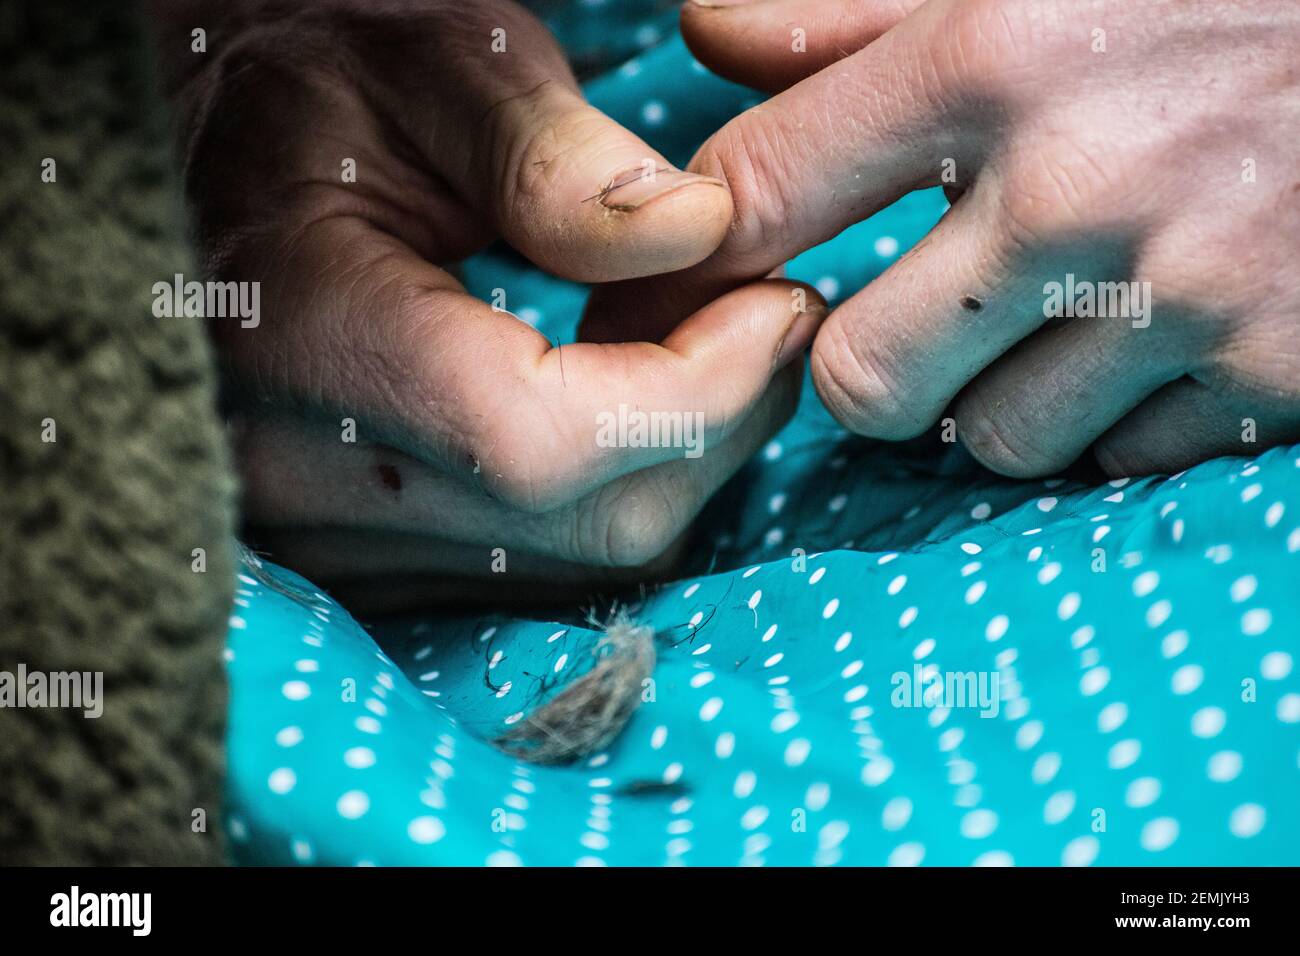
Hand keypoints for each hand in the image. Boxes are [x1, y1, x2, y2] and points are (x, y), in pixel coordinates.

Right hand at [154, 0, 823, 610]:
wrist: (220, 166)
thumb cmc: (321, 91)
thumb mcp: (432, 69)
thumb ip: (554, 153)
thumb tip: (698, 234)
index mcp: (302, 329)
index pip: (539, 440)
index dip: (694, 392)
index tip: (777, 304)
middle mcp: (295, 469)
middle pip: (580, 524)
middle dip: (716, 426)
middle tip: (762, 315)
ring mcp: (325, 535)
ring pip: (578, 564)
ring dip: (678, 462)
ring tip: (692, 345)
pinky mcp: (366, 556)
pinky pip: (544, 572)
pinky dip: (620, 495)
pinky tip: (624, 402)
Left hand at [587, 0, 1299, 477]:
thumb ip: (848, 15)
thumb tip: (706, 38)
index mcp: (990, 54)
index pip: (759, 195)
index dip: (712, 256)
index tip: (715, 278)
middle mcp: (1074, 186)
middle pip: (860, 378)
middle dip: (873, 363)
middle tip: (920, 317)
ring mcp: (1179, 294)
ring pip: (989, 438)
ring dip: (998, 397)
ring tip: (1058, 317)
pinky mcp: (1270, 373)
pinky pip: (1114, 459)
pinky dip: (1111, 420)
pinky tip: (1152, 343)